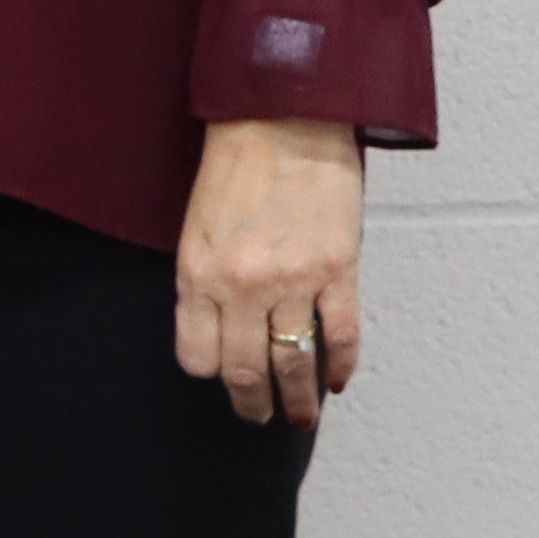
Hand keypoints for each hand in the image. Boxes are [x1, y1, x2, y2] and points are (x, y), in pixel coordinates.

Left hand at [176, 114, 365, 426]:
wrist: (284, 120)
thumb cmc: (235, 166)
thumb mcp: (197, 227)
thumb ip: (205, 279)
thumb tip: (219, 326)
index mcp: (198, 274)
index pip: (197, 355)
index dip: (210, 374)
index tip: (222, 379)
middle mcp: (241, 286)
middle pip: (245, 369)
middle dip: (252, 403)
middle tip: (259, 417)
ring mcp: (292, 280)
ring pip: (294, 362)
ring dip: (298, 399)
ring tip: (301, 417)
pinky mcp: (338, 269)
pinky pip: (341, 334)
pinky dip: (341, 364)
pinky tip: (337, 380)